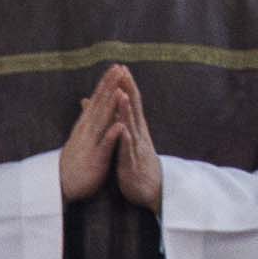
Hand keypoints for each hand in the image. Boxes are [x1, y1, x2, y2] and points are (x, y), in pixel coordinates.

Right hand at [58, 76, 125, 202]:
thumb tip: (88, 104)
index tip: (116, 68)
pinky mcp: (95, 158)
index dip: (107, 83)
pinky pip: (104, 146)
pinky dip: (111, 135)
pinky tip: (119, 125)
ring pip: (101, 120)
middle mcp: (86, 130)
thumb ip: (87, 121)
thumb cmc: (76, 162)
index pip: (98, 100)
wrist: (63, 186)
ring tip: (119, 88)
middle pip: (99, 104)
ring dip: (110, 104)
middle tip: (118, 67)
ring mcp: (90, 143)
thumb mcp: (82, 138)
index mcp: (86, 125)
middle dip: (109, 86)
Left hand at [104, 65, 163, 210]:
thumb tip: (108, 104)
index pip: (131, 103)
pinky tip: (122, 129)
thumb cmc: (136, 162)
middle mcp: (138, 135)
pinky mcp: (132, 163)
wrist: (149, 191)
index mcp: (135, 129)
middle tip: (124, 72)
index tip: (120, 67)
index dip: (126, 86)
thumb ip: (118, 121)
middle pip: (133, 109)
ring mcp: (136, 148)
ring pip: (131, 126)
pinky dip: (125, 139)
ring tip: (122, 94)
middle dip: (128, 90)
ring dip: (127, 111)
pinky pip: (128, 150)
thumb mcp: (126, 139)